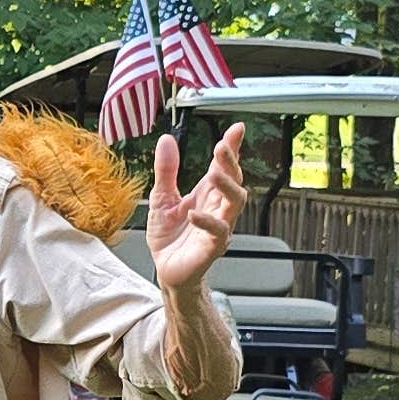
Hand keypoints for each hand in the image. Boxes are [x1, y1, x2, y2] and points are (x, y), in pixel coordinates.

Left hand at [147, 120, 247, 295]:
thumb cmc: (169, 237)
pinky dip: (207, 222)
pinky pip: (217, 233)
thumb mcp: (161, 197)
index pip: (223, 166)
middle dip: (231, 163)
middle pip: (234, 181)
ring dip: (227, 187)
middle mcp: (217, 208)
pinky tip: (194, 213)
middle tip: (222, 146)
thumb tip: (167, 140)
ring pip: (234, 204)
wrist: (165, 269)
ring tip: (215, 173)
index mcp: (207, 194)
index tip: (237, 129)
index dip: (232, 148)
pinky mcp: (211, 247)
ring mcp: (218, 227)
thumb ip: (166, 170)